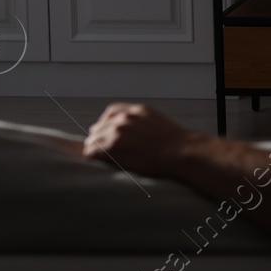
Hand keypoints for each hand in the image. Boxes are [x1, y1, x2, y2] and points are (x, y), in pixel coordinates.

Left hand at [83, 102, 205, 178]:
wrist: (179, 151)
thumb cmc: (173, 141)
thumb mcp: (156, 120)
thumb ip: (140, 121)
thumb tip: (129, 131)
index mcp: (135, 110)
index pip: (110, 113)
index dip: (107, 124)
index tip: (107, 133)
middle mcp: (124, 118)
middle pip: (99, 126)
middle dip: (100, 137)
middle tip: (103, 148)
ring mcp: (117, 131)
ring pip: (93, 139)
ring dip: (94, 147)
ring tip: (98, 156)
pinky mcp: (113, 146)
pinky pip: (92, 150)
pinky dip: (91, 155)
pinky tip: (95, 160)